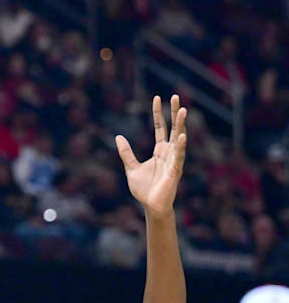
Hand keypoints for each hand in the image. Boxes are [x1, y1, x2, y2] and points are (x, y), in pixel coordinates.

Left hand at [115, 94, 186, 217]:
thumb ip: (126, 152)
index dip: (158, 113)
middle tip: (176, 96)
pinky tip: (181, 135)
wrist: (151, 206)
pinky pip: (178, 156)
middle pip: (172, 128)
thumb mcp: (131, 167)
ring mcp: (174, 160)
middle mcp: (169, 152)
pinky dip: (179, 146)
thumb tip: (118, 136)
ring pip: (178, 138)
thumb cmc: (143, 189)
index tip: (157, 98)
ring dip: (181, 124)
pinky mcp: (175, 171)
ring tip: (183, 109)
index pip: (160, 127)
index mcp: (159, 151)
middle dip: (174, 112)